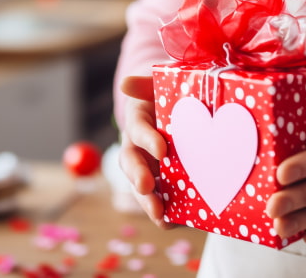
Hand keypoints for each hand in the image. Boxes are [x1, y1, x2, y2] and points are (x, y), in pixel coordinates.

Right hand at [117, 76, 174, 228]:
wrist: (173, 108)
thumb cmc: (164, 94)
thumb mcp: (156, 84)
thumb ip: (145, 83)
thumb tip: (127, 82)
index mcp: (136, 122)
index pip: (138, 130)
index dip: (148, 140)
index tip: (162, 150)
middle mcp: (137, 147)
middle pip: (132, 164)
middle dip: (139, 178)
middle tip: (147, 188)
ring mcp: (148, 166)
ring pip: (143, 186)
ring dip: (150, 202)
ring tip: (161, 218)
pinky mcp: (162, 181)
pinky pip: (161, 198)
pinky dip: (169, 212)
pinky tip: (179, 222)